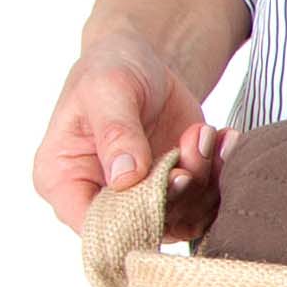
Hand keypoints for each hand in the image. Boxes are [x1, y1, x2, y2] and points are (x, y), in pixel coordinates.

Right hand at [32, 29, 232, 240]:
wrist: (144, 60)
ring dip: (204, 180)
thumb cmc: (112, 68)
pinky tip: (224, 139)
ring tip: (204, 132)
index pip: (91, 225)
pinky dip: (220, 176)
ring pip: (182, 219)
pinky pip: (206, 206)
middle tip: (193, 144)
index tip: (166, 178)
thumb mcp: (107, 90)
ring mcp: (140, 200)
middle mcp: (99, 199)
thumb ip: (115, 133)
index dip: (133, 218)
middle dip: (178, 189)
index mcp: (62, 180)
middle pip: (144, 226)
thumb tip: (125, 178)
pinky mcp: (174, 193)